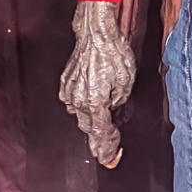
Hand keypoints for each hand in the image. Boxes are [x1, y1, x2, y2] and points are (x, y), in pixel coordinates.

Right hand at [59, 0, 136, 165]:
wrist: (95, 32)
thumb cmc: (113, 52)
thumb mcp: (126, 80)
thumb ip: (119, 100)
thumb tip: (113, 108)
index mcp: (95, 101)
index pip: (101, 132)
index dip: (106, 147)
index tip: (109, 158)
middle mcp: (79, 100)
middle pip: (89, 128)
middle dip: (98, 139)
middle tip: (107, 149)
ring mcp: (69, 91)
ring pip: (80, 116)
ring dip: (91, 121)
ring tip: (101, 128)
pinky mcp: (65, 83)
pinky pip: (73, 102)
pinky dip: (82, 106)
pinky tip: (90, 106)